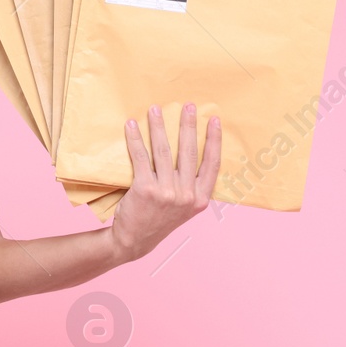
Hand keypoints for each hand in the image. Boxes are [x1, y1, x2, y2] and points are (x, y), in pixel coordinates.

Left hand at [109, 103, 221, 262]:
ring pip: (164, 151)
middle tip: (188, 105)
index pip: (212, 164)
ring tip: (155, 109)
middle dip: (188, 125)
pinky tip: (131, 126)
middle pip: (189, 152)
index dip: (214, 141)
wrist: (134, 241)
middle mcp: (186, 195)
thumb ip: (192, 187)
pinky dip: (135, 139)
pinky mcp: (145, 189)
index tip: (215, 120)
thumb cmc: (159, 219)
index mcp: (200, 199)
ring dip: (159, 126)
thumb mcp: (185, 208)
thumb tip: (194, 152)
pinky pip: (141, 158)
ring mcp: (166, 192)